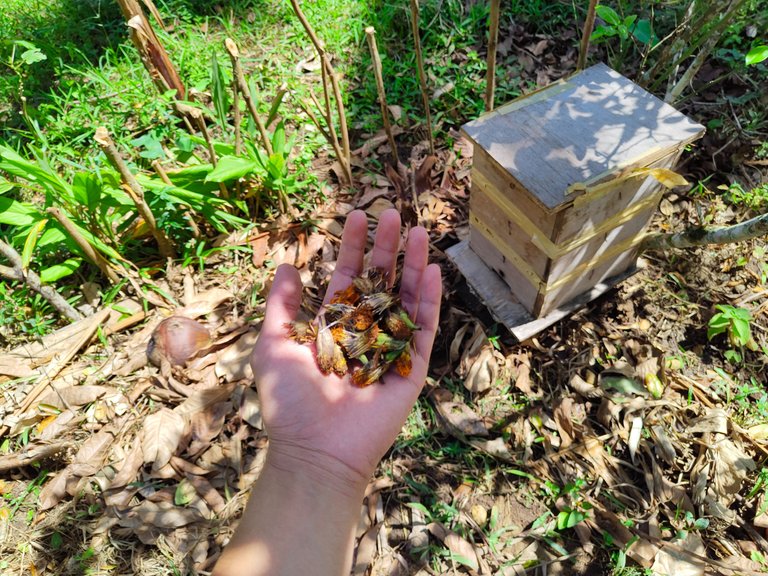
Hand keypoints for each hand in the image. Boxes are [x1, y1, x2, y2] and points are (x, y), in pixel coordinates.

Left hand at [250, 208, 441, 491]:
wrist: (315, 450)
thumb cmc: (290, 402)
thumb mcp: (275, 344)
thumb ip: (281, 306)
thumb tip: (286, 265)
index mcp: (334, 326)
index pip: (347, 277)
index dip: (352, 247)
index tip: (357, 215)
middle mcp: (364, 333)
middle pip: (380, 281)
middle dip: (386, 248)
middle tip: (391, 213)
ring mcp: (390, 349)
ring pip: (406, 299)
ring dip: (413, 265)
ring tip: (418, 231)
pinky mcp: (412, 369)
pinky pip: (423, 330)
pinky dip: (428, 301)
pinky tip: (431, 271)